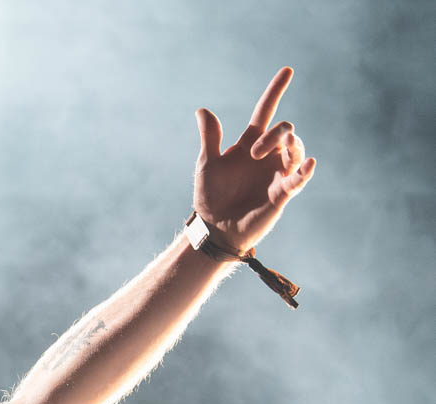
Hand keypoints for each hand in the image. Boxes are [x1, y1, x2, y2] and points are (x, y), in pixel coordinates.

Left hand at [193, 67, 317, 253]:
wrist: (215, 228)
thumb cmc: (210, 197)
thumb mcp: (207, 165)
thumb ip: (210, 138)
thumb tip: (203, 110)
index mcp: (249, 144)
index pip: (266, 111)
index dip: (276, 91)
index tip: (287, 70)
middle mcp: (267, 155)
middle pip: (284, 130)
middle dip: (274, 134)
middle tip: (254, 153)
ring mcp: (277, 172)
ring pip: (296, 148)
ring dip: (286, 147)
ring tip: (269, 154)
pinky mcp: (283, 191)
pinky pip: (300, 177)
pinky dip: (304, 170)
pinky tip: (306, 163)